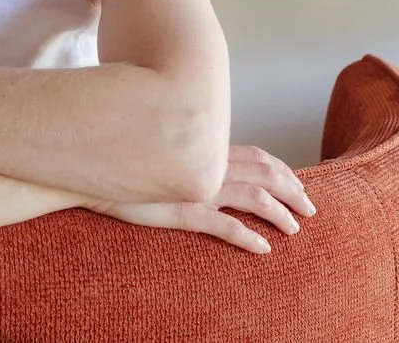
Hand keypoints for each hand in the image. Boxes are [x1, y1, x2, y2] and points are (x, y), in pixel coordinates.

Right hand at [90, 144, 316, 253]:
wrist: (88, 170)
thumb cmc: (120, 161)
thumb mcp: (160, 153)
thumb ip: (184, 155)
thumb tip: (200, 160)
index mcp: (204, 149)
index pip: (256, 154)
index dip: (281, 168)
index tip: (298, 182)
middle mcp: (206, 164)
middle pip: (264, 172)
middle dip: (292, 190)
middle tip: (311, 208)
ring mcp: (195, 187)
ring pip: (253, 197)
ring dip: (279, 213)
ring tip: (295, 229)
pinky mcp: (182, 211)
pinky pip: (224, 226)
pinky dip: (248, 237)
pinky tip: (264, 249)